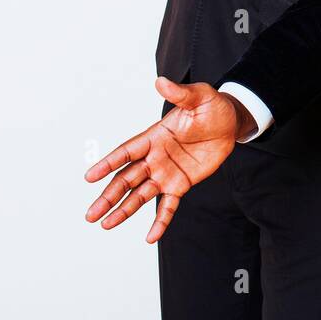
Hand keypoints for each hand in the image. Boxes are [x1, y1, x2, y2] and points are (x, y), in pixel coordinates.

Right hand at [83, 77, 249, 242]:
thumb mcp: (197, 96)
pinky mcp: (181, 184)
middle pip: (126, 179)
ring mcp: (166, 173)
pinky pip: (168, 206)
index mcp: (154, 136)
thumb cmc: (211, 106)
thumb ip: (179, 93)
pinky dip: (160, 222)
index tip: (90, 177)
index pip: (126, 152)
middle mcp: (154, 157)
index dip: (108, 164)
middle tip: (91, 214)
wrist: (230, 122)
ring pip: (140, 195)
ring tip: (106, 225)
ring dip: (124, 210)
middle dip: (108, 196)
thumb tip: (160, 82)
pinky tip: (150, 237)